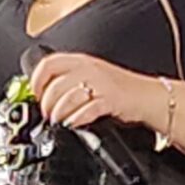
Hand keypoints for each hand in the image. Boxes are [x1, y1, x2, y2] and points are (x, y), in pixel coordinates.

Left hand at [29, 49, 152, 131]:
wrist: (148, 96)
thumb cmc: (120, 89)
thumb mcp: (91, 76)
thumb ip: (70, 80)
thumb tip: (45, 93)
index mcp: (81, 60)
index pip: (48, 64)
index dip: (36, 80)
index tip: (36, 95)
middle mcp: (89, 69)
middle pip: (54, 85)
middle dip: (46, 104)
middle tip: (49, 114)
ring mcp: (100, 83)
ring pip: (67, 98)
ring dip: (59, 114)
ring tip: (60, 121)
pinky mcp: (110, 99)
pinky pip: (86, 110)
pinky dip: (76, 120)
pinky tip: (74, 124)